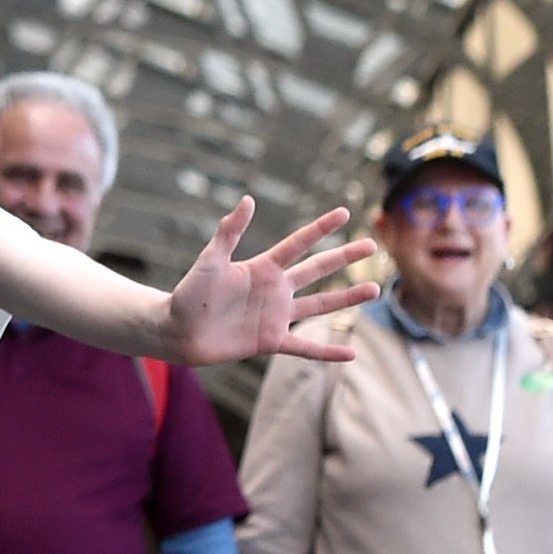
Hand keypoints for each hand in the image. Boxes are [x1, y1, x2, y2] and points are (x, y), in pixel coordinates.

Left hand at [164, 200, 378, 366]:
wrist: (177, 331)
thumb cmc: (190, 293)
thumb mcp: (211, 260)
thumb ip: (230, 232)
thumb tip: (248, 200)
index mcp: (263, 267)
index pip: (298, 244)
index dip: (320, 228)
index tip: (344, 212)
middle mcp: (275, 289)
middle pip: (317, 270)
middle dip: (344, 258)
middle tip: (371, 245)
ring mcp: (276, 316)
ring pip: (319, 305)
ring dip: (346, 298)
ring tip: (374, 291)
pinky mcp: (271, 342)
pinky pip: (305, 346)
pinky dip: (327, 351)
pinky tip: (351, 353)